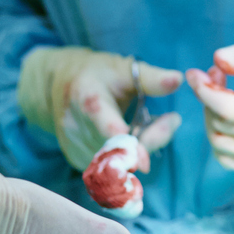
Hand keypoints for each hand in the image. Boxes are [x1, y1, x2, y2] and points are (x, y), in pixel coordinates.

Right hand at [17, 45, 183, 171]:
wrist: (56, 86)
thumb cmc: (97, 74)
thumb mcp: (122, 68)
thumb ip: (149, 78)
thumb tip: (178, 80)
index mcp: (88, 99)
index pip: (107, 124)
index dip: (126, 136)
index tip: (141, 137)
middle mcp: (76, 127)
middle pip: (120, 146)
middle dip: (151, 138)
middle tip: (172, 121)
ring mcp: (73, 146)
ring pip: (118, 159)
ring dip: (142, 146)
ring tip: (149, 122)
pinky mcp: (75, 159)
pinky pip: (110, 164)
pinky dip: (126, 154)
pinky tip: (131, 136)